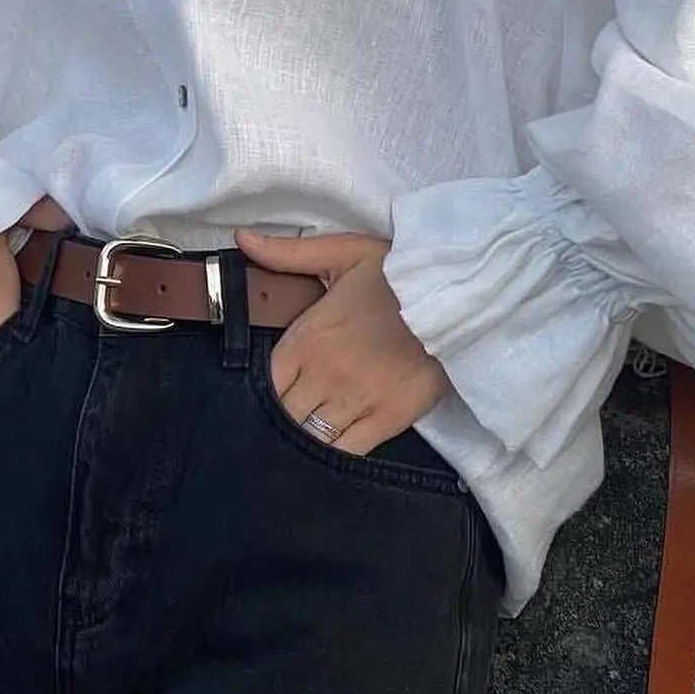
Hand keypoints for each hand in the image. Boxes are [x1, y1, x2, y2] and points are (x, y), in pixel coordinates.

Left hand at [234, 228, 452, 454]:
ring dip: (304, 439)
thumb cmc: (395, 273)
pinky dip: (334, 455)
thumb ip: (288, 253)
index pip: (267, 382)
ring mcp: (354, 400)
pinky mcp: (387, 419)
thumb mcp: (341, 252)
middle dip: (283, 418)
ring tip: (307, 436)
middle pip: (284, 415)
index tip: (274, 391)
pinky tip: (332, 450)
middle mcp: (324, 374)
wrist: (452, 294)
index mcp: (307, 337)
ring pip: (311, 438)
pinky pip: (347, 452)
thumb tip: (242, 238)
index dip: (264, 392)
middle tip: (290, 416)